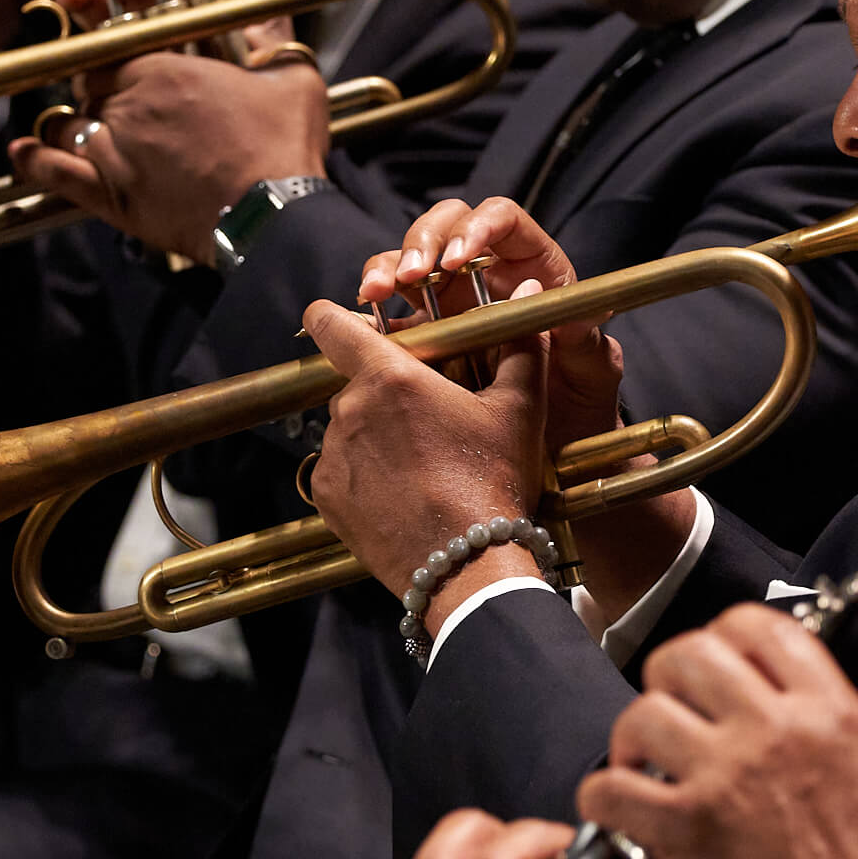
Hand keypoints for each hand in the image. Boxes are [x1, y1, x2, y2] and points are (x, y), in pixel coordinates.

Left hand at [20, 0, 317, 259]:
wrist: (273, 215)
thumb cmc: (283, 148)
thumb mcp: (293, 83)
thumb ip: (276, 52)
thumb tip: (278, 39)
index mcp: (165, 70)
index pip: (115, 53)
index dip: (120, 61)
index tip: (132, 69)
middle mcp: (129, 106)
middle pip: (91, 88)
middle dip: (103, 94)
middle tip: (126, 105)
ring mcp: (112, 152)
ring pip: (70, 124)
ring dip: (76, 124)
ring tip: (88, 129)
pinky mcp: (110, 196)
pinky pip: (53, 171)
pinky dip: (34, 160)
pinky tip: (22, 153)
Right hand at [360, 197, 622, 455]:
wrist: (554, 440)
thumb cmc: (581, 398)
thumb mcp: (593, 372)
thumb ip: (588, 345)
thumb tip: (572, 323)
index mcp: (533, 263)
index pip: (502, 218)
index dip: (478, 227)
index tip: (457, 257)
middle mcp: (487, 271)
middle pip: (445, 226)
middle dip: (421, 242)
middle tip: (409, 275)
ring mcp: (451, 296)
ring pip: (409, 259)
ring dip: (387, 268)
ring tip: (375, 293)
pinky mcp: (423, 328)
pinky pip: (392, 306)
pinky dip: (375, 308)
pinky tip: (364, 321)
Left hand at [360, 197, 698, 620]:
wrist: (467, 567)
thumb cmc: (495, 480)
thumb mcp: (519, 408)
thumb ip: (519, 342)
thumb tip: (529, 290)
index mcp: (390, 377)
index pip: (332, 324)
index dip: (334, 316)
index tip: (348, 320)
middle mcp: (349, 411)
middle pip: (356, 382)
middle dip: (386, 391)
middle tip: (430, 418)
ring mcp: (334, 457)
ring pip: (351, 427)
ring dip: (377, 434)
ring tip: (425, 464)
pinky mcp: (328, 498)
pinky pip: (342, 470)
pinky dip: (367, 475)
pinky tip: (407, 493)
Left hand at [577, 604, 857, 858]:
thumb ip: (854, 717)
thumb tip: (847, 684)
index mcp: (825, 710)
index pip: (757, 625)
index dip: (725, 633)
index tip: (717, 657)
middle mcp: (771, 730)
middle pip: (689, 655)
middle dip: (669, 676)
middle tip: (672, 704)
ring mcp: (725, 777)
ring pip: (644, 713)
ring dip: (633, 736)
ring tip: (640, 760)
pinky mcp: (688, 829)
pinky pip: (614, 789)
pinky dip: (604, 796)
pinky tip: (621, 806)